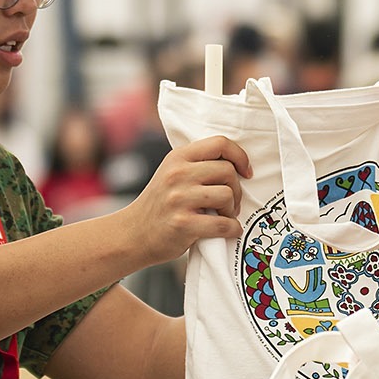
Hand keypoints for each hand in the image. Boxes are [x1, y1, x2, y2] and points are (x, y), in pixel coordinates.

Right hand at [122, 135, 249, 262]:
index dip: (240, 156)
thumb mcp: (171, 173)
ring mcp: (179, 199)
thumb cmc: (160, 205)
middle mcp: (177, 174)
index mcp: (178, 157)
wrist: (133, 234)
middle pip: (227, 171)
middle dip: (237, 190)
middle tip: (231, 203)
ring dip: (232, 210)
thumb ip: (197, 165)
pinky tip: (228, 230)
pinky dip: (232, 229)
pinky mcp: (183, 224)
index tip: (246, 172)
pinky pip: (223, 224)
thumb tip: (237, 165)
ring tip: (224, 216)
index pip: (220, 143)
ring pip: (227, 195)